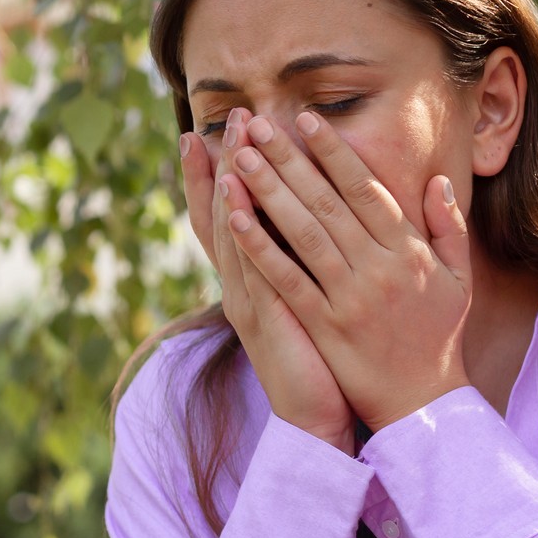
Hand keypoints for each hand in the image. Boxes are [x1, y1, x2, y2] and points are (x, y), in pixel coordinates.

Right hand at [181, 109, 357, 454]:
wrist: (316, 419)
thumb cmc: (321, 361)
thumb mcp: (310, 302)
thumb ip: (308, 261)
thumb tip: (316, 219)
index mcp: (255, 278)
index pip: (231, 217)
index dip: (219, 176)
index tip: (215, 133)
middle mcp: (242, 283)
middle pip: (224, 215)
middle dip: (226, 164)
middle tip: (230, 119)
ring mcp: (248, 299)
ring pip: (232, 234)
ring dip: (230, 186)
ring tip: (232, 143)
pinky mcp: (264, 318)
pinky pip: (248, 268)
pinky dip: (240, 232)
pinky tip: (236, 202)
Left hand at [222, 111, 472, 431]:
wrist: (423, 404)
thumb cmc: (438, 336)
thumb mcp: (457, 279)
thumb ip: (447, 227)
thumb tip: (436, 180)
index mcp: (407, 252)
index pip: (365, 190)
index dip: (334, 152)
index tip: (306, 119)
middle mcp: (377, 268)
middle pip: (328, 203)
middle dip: (290, 160)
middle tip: (258, 125)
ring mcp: (349, 297)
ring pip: (303, 234)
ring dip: (269, 192)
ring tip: (239, 158)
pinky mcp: (324, 325)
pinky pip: (286, 279)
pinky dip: (259, 247)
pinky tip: (235, 217)